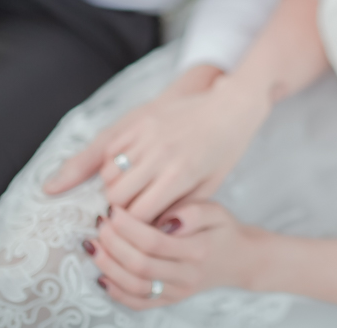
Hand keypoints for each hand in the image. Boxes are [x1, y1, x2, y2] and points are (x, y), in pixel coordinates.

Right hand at [45, 66, 270, 222]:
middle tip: (130, 210)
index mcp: (180, 175)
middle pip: (116, 196)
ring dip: (115, 186)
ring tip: (130, 189)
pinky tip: (128, 168)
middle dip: (120, 209)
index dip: (135, 226)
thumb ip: (182, 208)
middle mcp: (160, 155)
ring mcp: (148, 135)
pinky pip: (110, 150)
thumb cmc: (224, 148)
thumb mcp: (210, 185)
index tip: (138, 227)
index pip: (138, 213)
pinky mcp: (141, 121)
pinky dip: (112, 164)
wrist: (229, 107)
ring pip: (108, 174)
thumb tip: (155, 228)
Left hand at [86, 202, 262, 309]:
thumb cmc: (223, 229)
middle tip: (99, 223)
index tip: (112, 210)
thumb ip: (192, 211)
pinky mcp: (170, 300)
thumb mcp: (215, 210)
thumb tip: (166, 219)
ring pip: (136, 287)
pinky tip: (101, 275)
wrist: (241, 259)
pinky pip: (140, 303)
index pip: (155, 241)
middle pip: (140, 265)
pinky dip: (116, 292)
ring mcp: (178, 292)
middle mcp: (187, 275)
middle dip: (113, 244)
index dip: (128, 227)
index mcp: (198, 250)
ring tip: (93, 245)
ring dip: (109, 267)